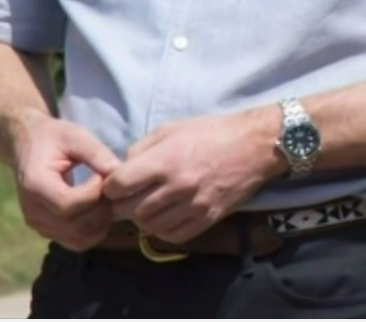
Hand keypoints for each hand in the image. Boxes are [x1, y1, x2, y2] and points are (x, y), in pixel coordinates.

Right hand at [12, 114, 120, 250]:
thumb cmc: (53, 138)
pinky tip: (100, 208)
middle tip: (112, 189)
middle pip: (76, 227)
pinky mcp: (48, 231)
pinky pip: (76, 241)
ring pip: (79, 239)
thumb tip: (121, 173)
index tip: (103, 175)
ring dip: (101, 222)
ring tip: (107, 197)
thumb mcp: (75, 136)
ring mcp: (39, 225)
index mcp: (35, 185)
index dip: (94, 193)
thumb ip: (97, 154)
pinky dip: (95, 230)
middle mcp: (33, 212)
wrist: (28, 146)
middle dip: (102, 209)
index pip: (68, 204)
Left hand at [103, 107, 281, 244]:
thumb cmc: (212, 132)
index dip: (111, 186)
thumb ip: (141, 149)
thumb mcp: (172, 129)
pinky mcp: (207, 219)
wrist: (255, 146)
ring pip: (148, 225)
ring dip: (142, 218)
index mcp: (165, 161)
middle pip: (129, 210)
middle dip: (123, 204)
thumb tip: (120, 169)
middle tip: (129, 197)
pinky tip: (167, 216)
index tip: (117, 184)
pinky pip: (172, 235)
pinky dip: (163, 229)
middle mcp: (177, 186)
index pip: (117, 186)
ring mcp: (193, 206)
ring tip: (149, 206)